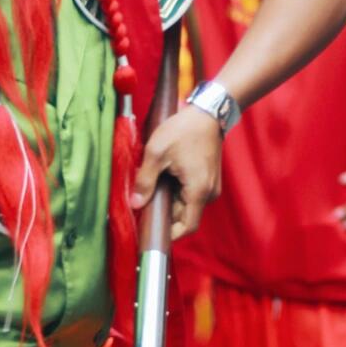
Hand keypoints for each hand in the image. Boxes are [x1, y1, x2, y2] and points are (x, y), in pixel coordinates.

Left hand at [133, 106, 222, 239]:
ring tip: (153, 186)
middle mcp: (209, 193)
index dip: (169, 234)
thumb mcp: (157, 152)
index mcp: (198, 191)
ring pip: (186, 205)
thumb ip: (145, 180)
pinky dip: (177, 192)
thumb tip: (135, 204)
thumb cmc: (183, 130)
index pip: (186, 228)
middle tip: (144, 204)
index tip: (151, 230)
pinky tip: (165, 178)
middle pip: (184, 216)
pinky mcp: (209, 179)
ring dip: (170, 201)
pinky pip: (191, 194)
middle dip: (165, 213)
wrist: (209, 113)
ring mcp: (211, 187)